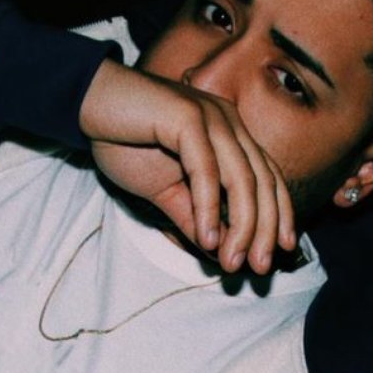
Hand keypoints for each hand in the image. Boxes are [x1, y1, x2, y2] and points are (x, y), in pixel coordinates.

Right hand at [80, 59, 295, 273]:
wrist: (89, 106)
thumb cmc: (128, 143)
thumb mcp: (167, 192)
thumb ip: (195, 217)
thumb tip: (219, 250)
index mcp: (231, 135)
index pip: (268, 177)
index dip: (280, 213)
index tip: (283, 248)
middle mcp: (228, 122)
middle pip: (261, 181)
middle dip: (265, 228)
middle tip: (259, 267)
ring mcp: (210, 116)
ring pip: (240, 177)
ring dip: (241, 225)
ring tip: (233, 262)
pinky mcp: (187, 116)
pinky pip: (205, 168)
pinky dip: (207, 206)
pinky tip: (205, 239)